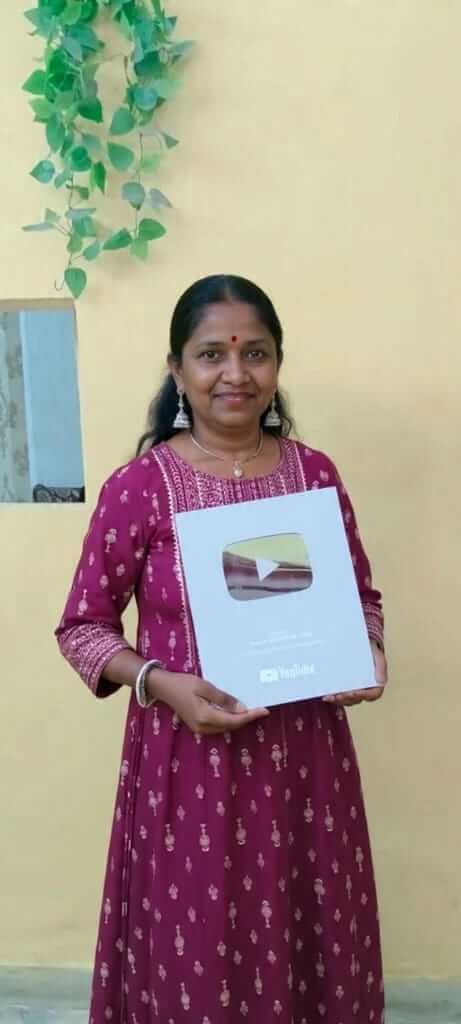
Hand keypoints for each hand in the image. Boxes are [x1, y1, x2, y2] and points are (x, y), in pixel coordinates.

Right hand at [148, 669, 269, 735]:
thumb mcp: (204, 687)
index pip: (234, 720)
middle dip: (247, 719)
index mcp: (205, 717)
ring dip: (238, 720)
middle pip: (231, 726)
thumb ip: (223, 699)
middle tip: (261, 708)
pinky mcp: (198, 726)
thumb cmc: (183, 683)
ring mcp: (200, 729)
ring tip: (252, 710)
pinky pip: (219, 726)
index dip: (251, 716)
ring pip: (225, 727)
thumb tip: (241, 709)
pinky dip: (229, 720)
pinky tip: (235, 711)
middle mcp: (204, 727)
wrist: (164, 688)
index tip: (264, 710)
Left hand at [322, 640, 386, 707]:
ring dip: (338, 700)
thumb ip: (381, 668)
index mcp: (376, 684)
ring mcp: (354, 688)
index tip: (353, 692)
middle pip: (357, 699)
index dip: (363, 696)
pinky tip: (325, 696)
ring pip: (347, 700)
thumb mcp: (378, 657)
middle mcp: (365, 689)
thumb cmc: (371, 651)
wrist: (360, 642)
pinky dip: (332, 696)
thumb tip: (380, 682)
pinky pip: (339, 695)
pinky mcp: (344, 686)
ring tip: (329, 697)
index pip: (372, 695)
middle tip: (337, 696)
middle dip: (346, 699)